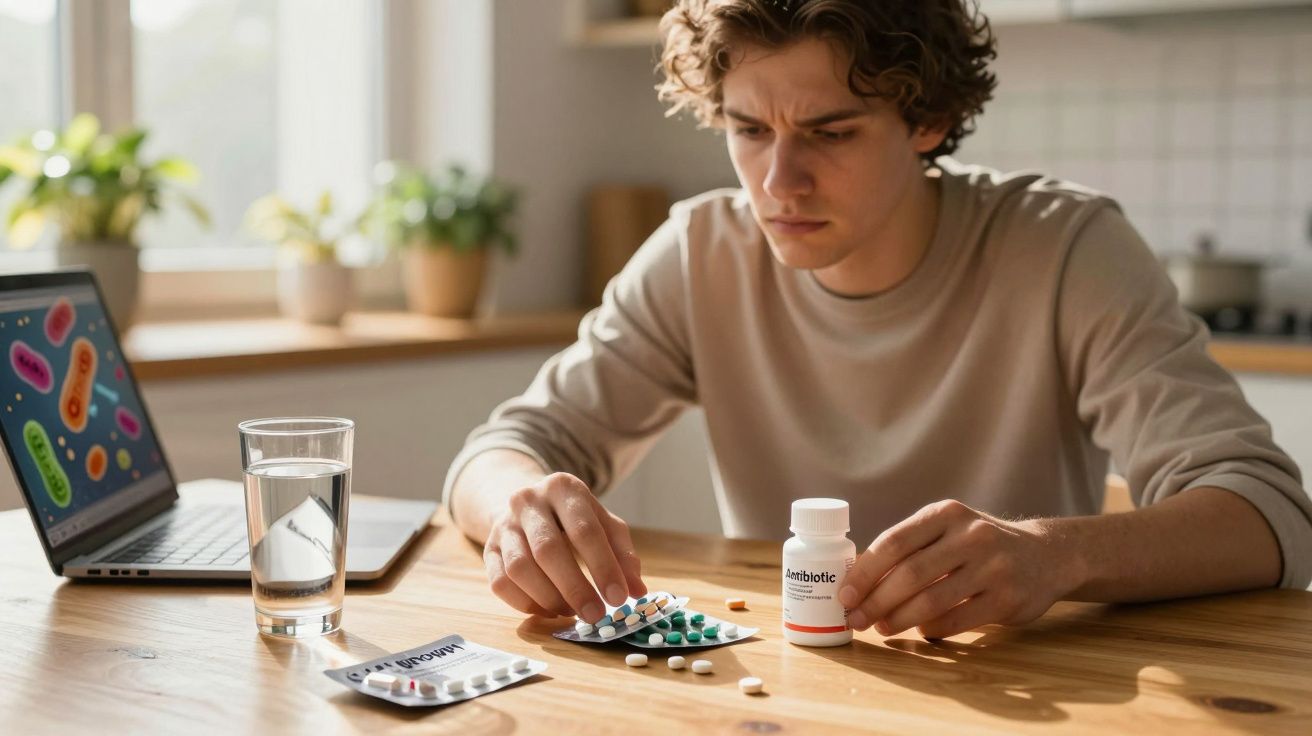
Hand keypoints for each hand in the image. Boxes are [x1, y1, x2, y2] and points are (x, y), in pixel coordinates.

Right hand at [483, 472, 645, 620]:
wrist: (529, 505)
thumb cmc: (575, 518)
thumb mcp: (604, 524)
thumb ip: (623, 555)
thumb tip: (637, 591)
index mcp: (563, 488)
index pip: (584, 530)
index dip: (603, 567)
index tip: (619, 598)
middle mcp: (528, 501)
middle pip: (548, 550)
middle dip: (574, 588)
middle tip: (595, 615)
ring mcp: (504, 525)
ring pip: (519, 568)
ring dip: (549, 598)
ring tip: (572, 611)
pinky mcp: (488, 548)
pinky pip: (500, 583)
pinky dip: (526, 603)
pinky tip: (548, 611)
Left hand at [838, 500, 1074, 638]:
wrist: (1046, 555)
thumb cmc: (979, 544)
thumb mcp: (948, 529)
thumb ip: (910, 546)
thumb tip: (857, 579)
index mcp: (946, 514)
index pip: (893, 542)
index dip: (864, 572)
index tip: (844, 594)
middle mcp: (970, 535)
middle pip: (909, 574)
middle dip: (876, 601)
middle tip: (856, 620)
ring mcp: (993, 566)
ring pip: (932, 599)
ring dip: (899, 619)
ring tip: (882, 628)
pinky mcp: (1007, 598)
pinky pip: (957, 619)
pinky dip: (931, 629)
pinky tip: (919, 632)